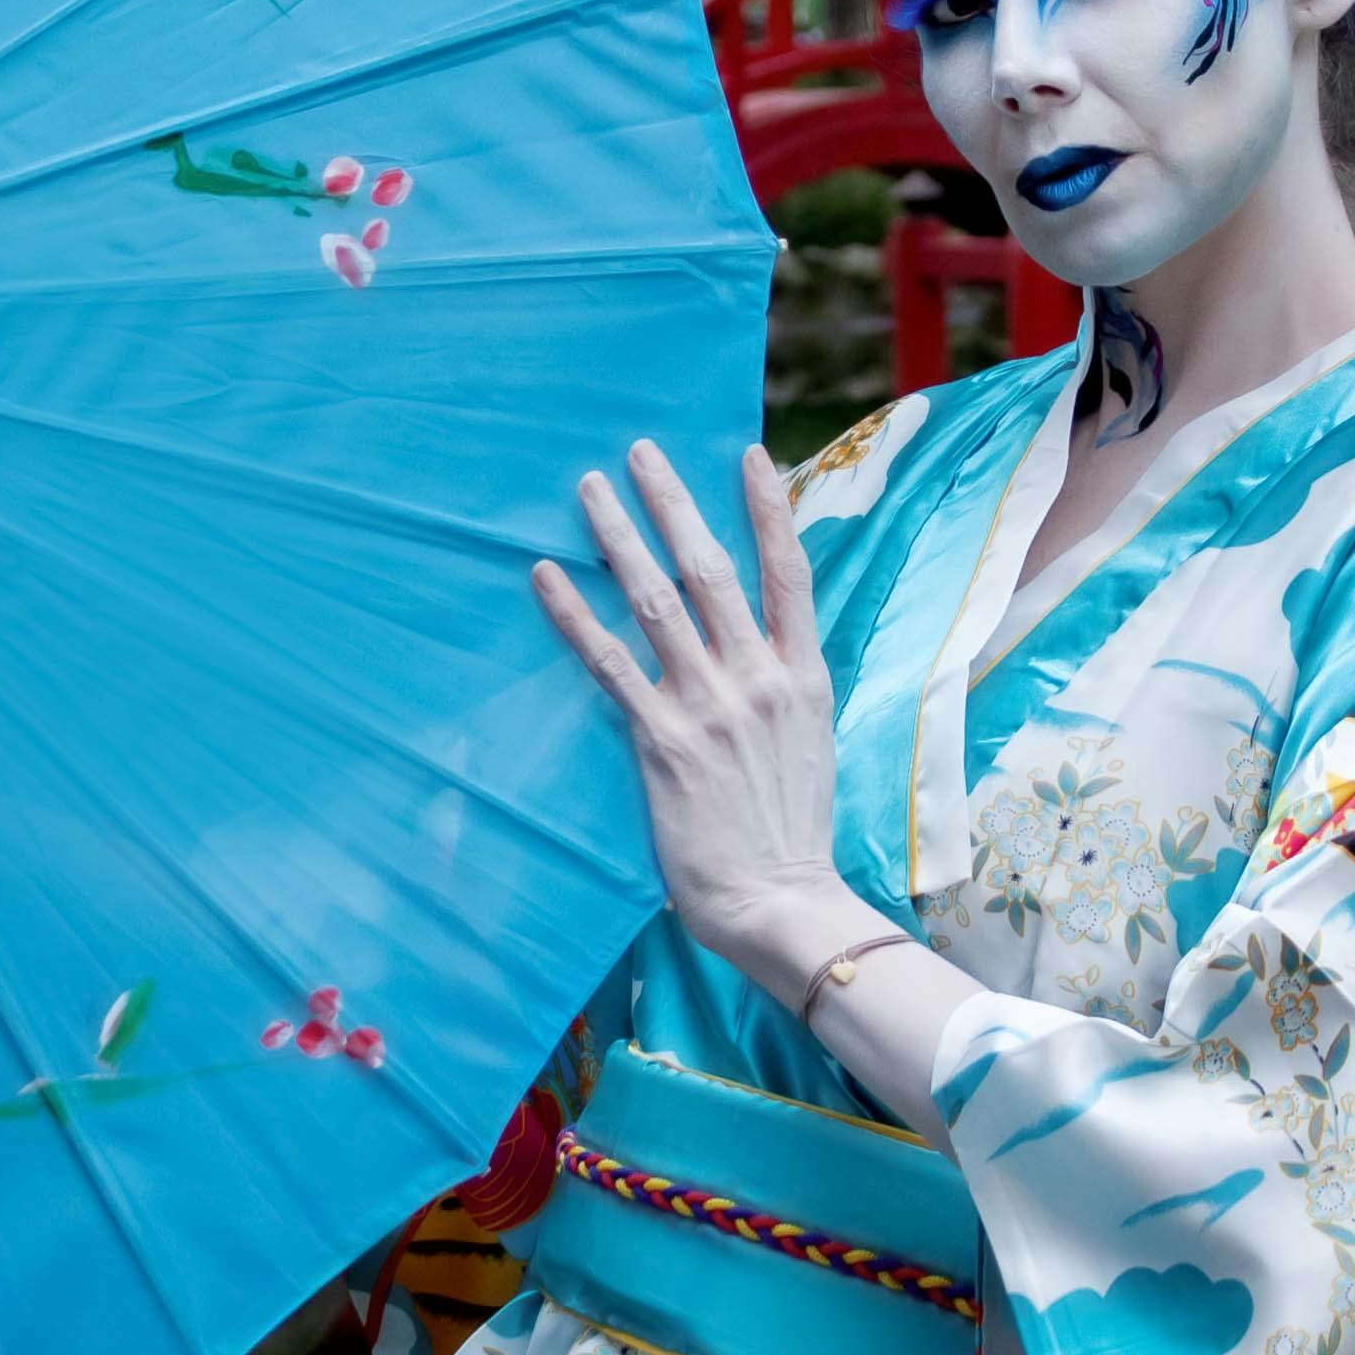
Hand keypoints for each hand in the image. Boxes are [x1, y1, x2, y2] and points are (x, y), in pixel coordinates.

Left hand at [531, 440, 845, 993]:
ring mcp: (710, 706)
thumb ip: (780, 692)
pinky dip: (575, 614)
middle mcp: (758, 680)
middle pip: (712, 569)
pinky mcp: (662, 740)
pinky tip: (546, 577)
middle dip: (674, 503)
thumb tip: (752, 652)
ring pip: (657, 600)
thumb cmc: (790, 836)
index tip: (746, 453)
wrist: (782, 903)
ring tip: (589, 489)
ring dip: (620, 538)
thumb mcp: (808, 746)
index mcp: (803, 679)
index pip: (790, 575)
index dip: (768, 509)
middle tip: (639, 451)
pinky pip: (610, 661)